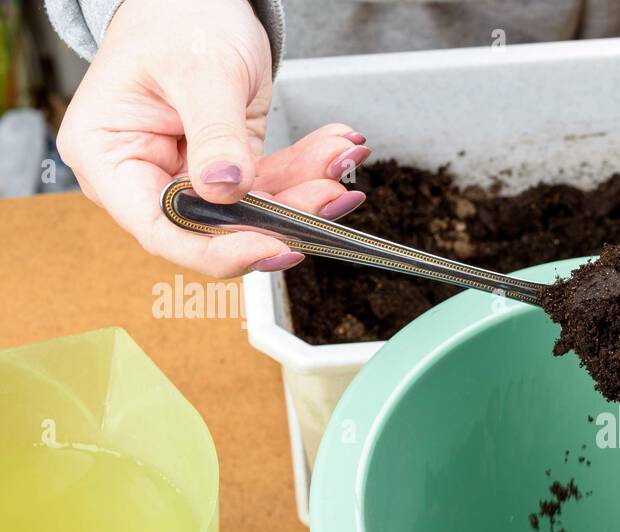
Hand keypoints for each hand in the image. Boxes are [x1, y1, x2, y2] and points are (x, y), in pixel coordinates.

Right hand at [56, 0, 371, 277]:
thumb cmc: (178, 17)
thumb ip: (215, 133)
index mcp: (107, 156)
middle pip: (215, 227)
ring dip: (306, 190)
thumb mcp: (201, 71)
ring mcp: (187, 177)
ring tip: (343, 157)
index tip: (271, 245)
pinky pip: (271, 185)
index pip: (159, 228)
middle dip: (281, 213)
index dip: (217, 250)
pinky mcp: (227, 171)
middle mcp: (143, 177)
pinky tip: (336, 149)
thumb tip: (227, 190)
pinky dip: (307, 169)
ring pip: (254, 211)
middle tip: (331, 192)